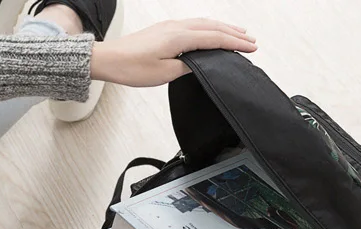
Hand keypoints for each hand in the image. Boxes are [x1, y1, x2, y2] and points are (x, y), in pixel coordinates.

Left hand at [90, 18, 257, 86]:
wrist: (108, 59)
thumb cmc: (132, 67)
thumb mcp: (164, 73)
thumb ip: (188, 67)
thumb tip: (203, 64)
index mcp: (179, 37)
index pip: (215, 38)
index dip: (235, 43)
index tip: (251, 48)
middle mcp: (176, 27)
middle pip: (213, 27)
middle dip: (234, 34)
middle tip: (251, 41)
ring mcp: (170, 26)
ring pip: (204, 23)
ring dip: (223, 28)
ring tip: (238, 34)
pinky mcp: (164, 30)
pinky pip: (194, 24)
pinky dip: (209, 27)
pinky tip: (211, 32)